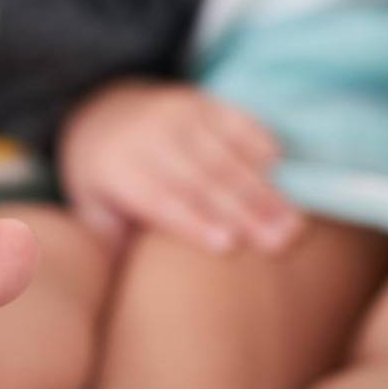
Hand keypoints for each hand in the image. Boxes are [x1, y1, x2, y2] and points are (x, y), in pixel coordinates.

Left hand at [60, 83, 301, 253]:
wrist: (101, 109)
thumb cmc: (103, 177)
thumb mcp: (93, 208)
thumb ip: (112, 243)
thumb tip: (132, 286)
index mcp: (119, 169)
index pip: (160, 199)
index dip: (194, 222)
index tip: (229, 246)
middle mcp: (150, 138)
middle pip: (203, 181)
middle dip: (246, 214)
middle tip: (282, 244)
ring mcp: (179, 115)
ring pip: (227, 157)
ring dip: (265, 191)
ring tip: (295, 223)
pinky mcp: (203, 102)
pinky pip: (237, 122)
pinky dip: (260, 143)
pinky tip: (284, 167)